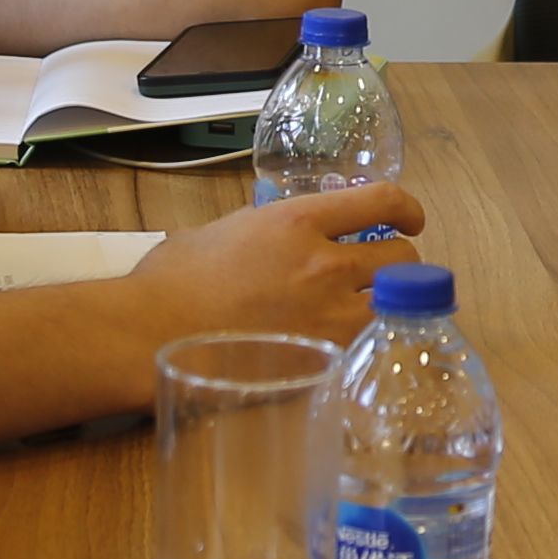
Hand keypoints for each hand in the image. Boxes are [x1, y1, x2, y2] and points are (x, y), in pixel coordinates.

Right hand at [118, 192, 416, 356]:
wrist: (148, 335)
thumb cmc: (170, 282)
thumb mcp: (222, 231)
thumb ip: (263, 227)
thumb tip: (275, 236)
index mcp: (297, 220)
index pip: (381, 201)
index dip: (406, 208)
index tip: (408, 217)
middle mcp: (324, 264)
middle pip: (401, 257)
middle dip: (399, 261)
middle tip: (384, 271)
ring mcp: (327, 315)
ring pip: (394, 303)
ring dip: (391, 302)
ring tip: (374, 307)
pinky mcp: (320, 357)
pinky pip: (368, 342)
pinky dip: (369, 338)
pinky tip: (353, 340)